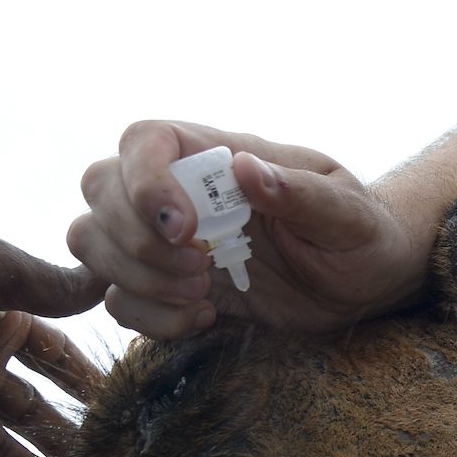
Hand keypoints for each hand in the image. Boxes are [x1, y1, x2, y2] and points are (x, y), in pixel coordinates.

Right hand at [70, 121, 423, 338]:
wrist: (365, 283)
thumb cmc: (362, 235)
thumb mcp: (349, 215)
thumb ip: (301, 194)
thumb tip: (247, 168)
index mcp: (222, 156)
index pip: (146, 140)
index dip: (143, 179)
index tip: (184, 229)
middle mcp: (183, 193)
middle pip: (101, 188)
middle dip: (136, 239)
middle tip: (201, 269)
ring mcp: (168, 241)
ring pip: (92, 241)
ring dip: (134, 277)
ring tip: (203, 294)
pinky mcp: (167, 288)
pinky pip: (115, 298)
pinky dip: (148, 317)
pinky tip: (205, 317)